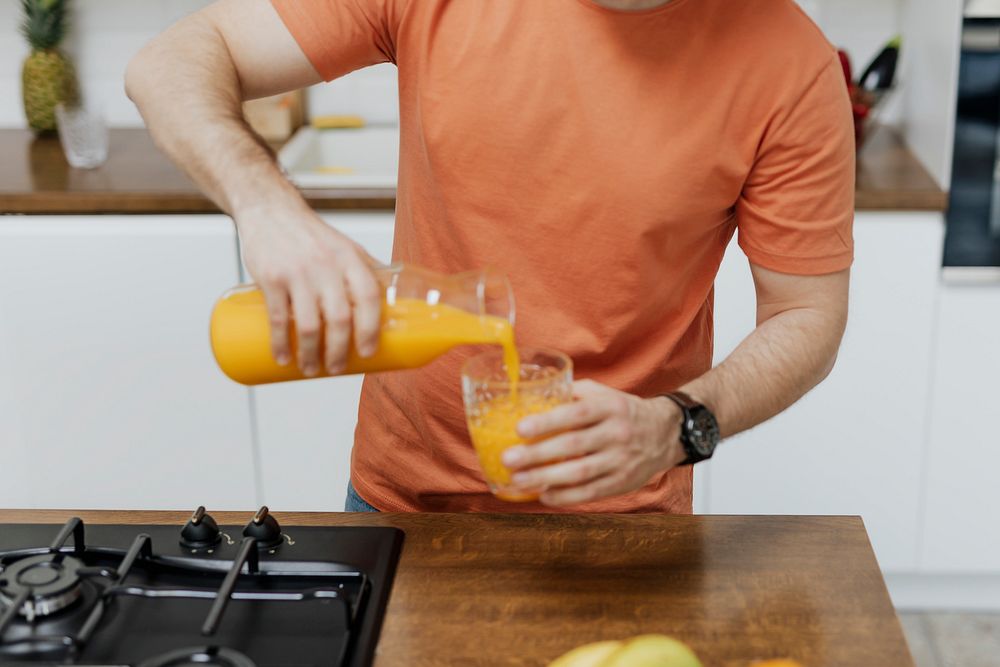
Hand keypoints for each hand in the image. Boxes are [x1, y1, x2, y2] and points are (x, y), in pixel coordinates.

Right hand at [236, 200, 380, 375]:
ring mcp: (298, 271)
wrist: (269, 209)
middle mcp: (326, 265)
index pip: (369, 297)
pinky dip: (281, 343)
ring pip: (309, 324)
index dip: (371, 328)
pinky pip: (277, 318)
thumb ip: (367, 272)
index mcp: (350, 259)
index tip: (369, 352)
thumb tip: (393, 302)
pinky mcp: (271, 277)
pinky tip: (282, 358)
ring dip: (311, 354)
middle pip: (340, 318)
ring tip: (310, 369)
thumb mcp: (345, 247)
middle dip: (340, 351)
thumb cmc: (311, 236)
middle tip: (338, 369)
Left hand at [501, 380, 685, 506]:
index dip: (547, 422)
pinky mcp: (622, 483)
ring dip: (545, 479)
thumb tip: (534, 395)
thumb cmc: (622, 411)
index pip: (576, 413)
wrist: (665, 433)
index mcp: (610, 407)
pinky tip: (543, 495)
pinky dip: (565, 497)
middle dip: (537, 455)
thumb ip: (573, 393)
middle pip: (573, 446)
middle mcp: (617, 433)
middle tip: (508, 459)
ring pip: (580, 473)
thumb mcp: (604, 394)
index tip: (519, 429)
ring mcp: (621, 460)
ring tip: (518, 481)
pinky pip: (590, 493)